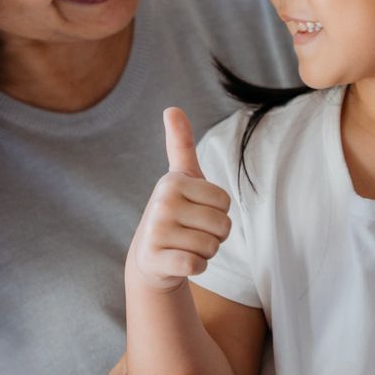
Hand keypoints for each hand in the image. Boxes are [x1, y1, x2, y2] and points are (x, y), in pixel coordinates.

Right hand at [126, 108, 232, 292]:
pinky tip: (180, 261)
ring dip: (206, 252)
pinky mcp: (156, 259)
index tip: (197, 212)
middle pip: (222, 225)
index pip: (224, 201)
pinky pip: (197, 265)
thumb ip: (180, 143)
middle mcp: (162, 203)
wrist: (150, 258)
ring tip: (185, 246)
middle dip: (215, 235)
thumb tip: (171, 108)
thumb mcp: (180, 178)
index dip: (218, 212)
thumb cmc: (174, 213)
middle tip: (192, 233)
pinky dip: (197, 267)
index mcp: (173, 182)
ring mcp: (156, 232)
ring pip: (211, 247)